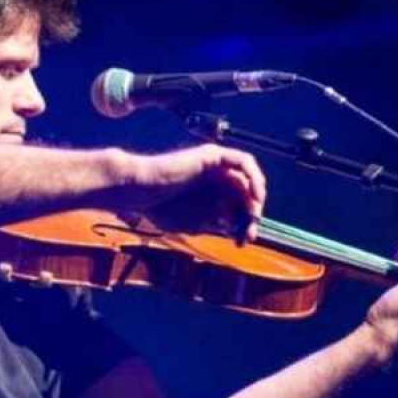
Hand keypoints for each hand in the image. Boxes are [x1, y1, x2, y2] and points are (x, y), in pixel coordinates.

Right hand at [121, 144, 266, 242]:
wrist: (141, 191)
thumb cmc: (158, 208)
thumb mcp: (194, 223)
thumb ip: (216, 225)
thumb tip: (239, 234)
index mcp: (210, 193)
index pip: (238, 207)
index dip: (244, 225)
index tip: (242, 242)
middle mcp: (215, 177)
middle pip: (246, 195)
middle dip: (251, 217)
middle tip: (249, 234)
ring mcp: (214, 165)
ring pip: (248, 180)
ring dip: (256, 199)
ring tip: (253, 217)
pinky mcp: (213, 155)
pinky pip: (243, 161)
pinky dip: (254, 177)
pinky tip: (254, 196)